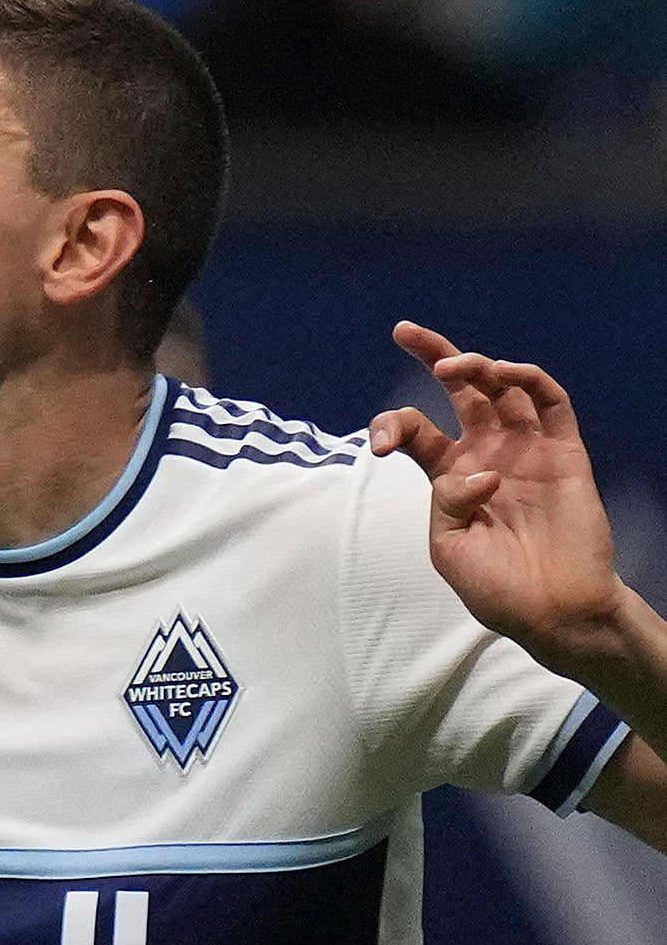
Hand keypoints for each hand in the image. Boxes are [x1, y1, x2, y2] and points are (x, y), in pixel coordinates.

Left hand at [387, 321, 641, 676]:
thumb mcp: (450, 548)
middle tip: (405, 331)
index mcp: (449, 474)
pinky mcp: (566, 455)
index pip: (414, 428)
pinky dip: (529, 380)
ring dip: (478, 366)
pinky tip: (504, 372)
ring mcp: (527, 451)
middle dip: (433, 355)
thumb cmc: (498, 587)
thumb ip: (448, 504)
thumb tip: (476, 471)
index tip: (379, 445)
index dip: (390, 425)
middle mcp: (488, 452)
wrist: (555, 612)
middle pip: (460, 391)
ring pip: (503, 389)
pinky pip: (552, 405)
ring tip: (454, 366)